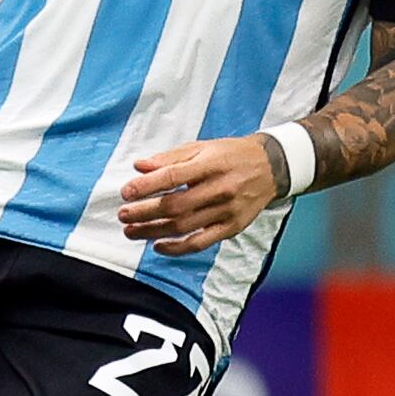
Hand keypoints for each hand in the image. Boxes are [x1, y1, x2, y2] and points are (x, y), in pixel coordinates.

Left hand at [117, 136, 287, 255]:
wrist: (272, 167)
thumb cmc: (230, 155)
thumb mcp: (202, 147)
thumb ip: (169, 158)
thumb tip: (139, 166)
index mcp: (211, 164)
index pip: (173, 176)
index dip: (146, 186)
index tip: (125, 192)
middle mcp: (220, 188)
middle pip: (175, 206)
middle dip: (144, 212)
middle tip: (123, 215)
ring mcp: (227, 211)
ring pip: (184, 226)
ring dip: (153, 231)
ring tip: (131, 231)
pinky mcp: (232, 227)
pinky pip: (201, 242)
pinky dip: (177, 248)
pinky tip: (158, 245)